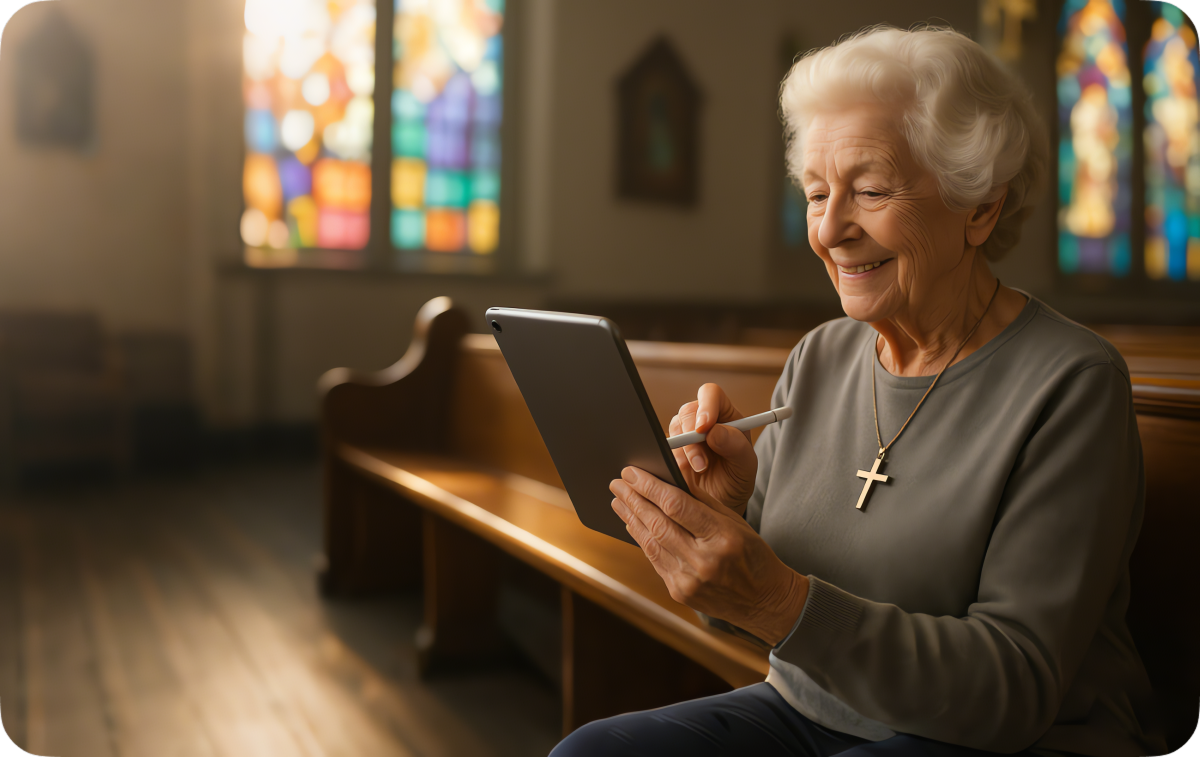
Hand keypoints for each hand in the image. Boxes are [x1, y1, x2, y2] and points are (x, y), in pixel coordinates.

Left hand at [610, 466, 808, 645]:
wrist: (764, 601)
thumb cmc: (751, 554)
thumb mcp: (735, 521)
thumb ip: (701, 500)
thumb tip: (668, 476)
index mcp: (722, 537)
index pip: (676, 505)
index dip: (649, 486)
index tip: (632, 472)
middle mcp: (703, 561)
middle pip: (658, 523)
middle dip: (634, 499)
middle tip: (617, 482)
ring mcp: (689, 581)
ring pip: (651, 543)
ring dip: (631, 518)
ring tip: (618, 499)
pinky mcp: (680, 593)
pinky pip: (655, 560)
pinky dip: (642, 539)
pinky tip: (633, 523)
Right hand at [671, 384, 758, 515]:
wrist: (721, 503)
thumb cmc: (737, 480)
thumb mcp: (745, 466)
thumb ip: (736, 446)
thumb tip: (714, 431)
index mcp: (725, 415)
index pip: (711, 394)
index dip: (705, 406)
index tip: (704, 427)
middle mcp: (702, 420)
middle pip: (687, 411)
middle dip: (692, 437)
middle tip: (701, 462)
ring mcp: (684, 434)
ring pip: (674, 429)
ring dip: (683, 451)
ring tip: (698, 470)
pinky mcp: (670, 450)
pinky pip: (661, 447)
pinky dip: (671, 459)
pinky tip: (683, 473)